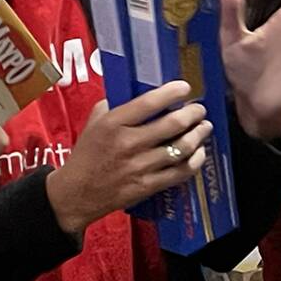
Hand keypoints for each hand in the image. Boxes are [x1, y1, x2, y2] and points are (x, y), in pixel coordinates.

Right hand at [44, 80, 205, 233]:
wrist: (77, 192)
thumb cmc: (87, 153)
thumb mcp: (95, 121)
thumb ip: (117, 105)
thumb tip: (144, 92)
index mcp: (114, 123)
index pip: (149, 102)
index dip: (173, 92)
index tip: (185, 88)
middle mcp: (129, 143)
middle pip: (173, 124)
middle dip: (193, 113)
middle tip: (199, 109)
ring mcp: (140, 167)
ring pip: (181, 148)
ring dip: (198, 135)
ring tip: (204, 127)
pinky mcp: (148, 186)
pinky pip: (180, 172)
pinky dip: (195, 160)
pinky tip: (199, 152)